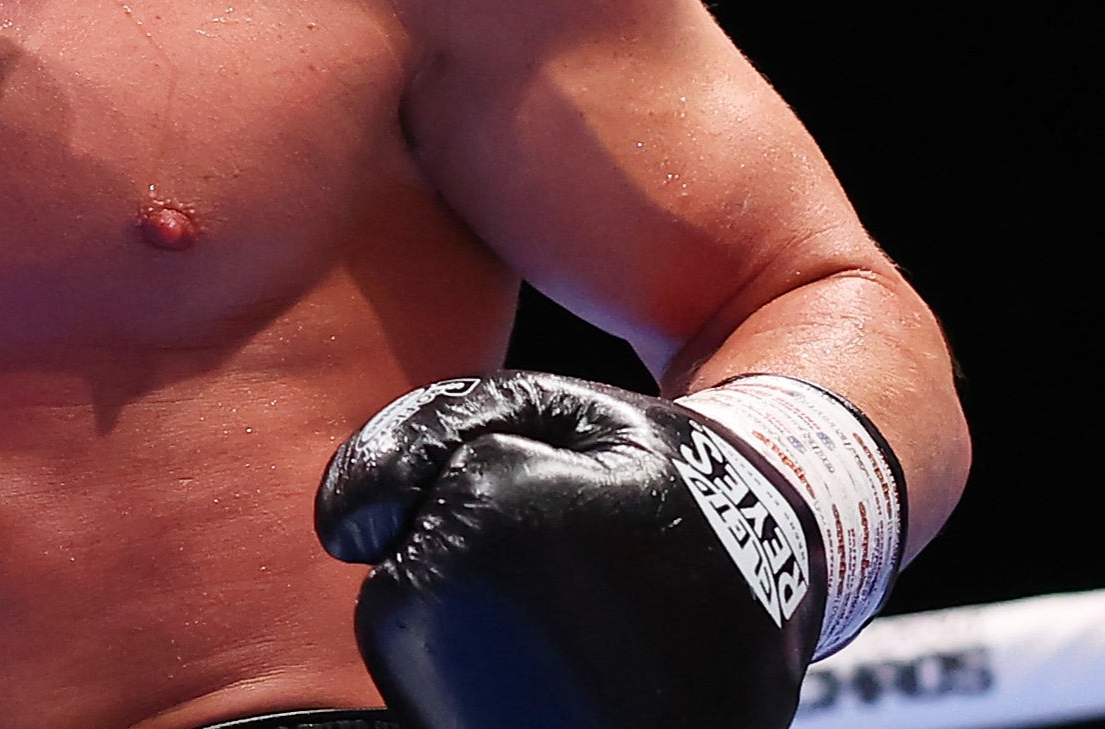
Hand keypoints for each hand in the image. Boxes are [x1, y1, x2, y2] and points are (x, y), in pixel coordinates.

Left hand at [316, 372, 829, 728]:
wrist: (767, 620)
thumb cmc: (661, 491)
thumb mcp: (568, 411)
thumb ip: (432, 424)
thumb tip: (337, 528)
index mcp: (491, 508)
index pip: (406, 483)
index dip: (489, 480)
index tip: (570, 503)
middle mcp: (467, 607)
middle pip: (399, 560)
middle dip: (463, 549)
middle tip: (576, 565)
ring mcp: (471, 694)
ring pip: (410, 626)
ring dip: (469, 612)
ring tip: (575, 618)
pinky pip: (434, 686)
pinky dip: (478, 671)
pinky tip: (557, 668)